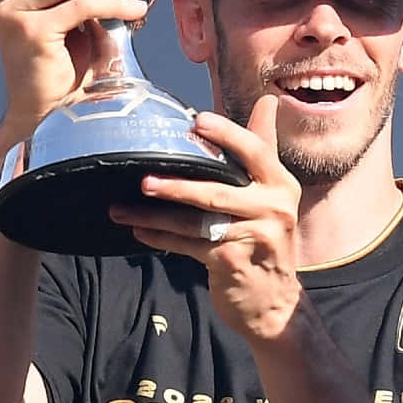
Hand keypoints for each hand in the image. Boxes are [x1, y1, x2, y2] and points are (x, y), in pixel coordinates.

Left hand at [111, 96, 304, 341]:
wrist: (274, 302)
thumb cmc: (265, 238)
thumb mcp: (273, 193)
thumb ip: (264, 148)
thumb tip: (268, 100)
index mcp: (281, 184)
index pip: (256, 151)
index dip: (227, 134)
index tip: (197, 121)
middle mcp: (273, 208)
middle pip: (217, 191)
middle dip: (176, 185)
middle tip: (143, 179)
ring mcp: (254, 238)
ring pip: (196, 222)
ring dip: (155, 215)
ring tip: (122, 208)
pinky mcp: (232, 263)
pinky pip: (189, 246)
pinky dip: (161, 238)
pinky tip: (138, 230)